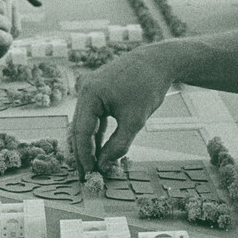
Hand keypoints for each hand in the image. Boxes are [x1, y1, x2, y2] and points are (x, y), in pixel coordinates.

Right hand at [70, 45, 174, 176]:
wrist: (158, 62)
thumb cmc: (147, 86)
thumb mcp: (135, 121)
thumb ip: (118, 145)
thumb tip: (104, 164)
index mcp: (90, 93)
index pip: (82, 131)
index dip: (84, 155)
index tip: (89, 173)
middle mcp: (84, 89)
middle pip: (79, 127)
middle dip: (83, 153)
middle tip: (85, 175)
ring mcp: (89, 88)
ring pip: (85, 123)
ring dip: (89, 144)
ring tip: (92, 166)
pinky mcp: (97, 91)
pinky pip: (93, 116)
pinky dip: (96, 132)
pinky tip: (99, 149)